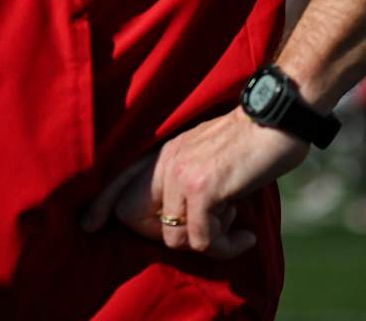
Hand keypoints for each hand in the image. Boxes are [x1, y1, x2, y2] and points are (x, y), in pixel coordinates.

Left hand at [81, 109, 306, 255]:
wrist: (276, 120)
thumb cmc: (250, 142)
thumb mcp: (206, 155)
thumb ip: (185, 178)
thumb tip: (178, 219)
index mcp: (163, 153)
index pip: (119, 182)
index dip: (103, 205)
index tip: (89, 225)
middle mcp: (166, 163)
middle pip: (140, 221)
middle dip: (174, 238)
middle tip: (210, 233)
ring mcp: (182, 175)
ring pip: (176, 238)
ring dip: (209, 241)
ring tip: (233, 222)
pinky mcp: (204, 189)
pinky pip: (204, 240)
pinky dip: (228, 245)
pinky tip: (245, 235)